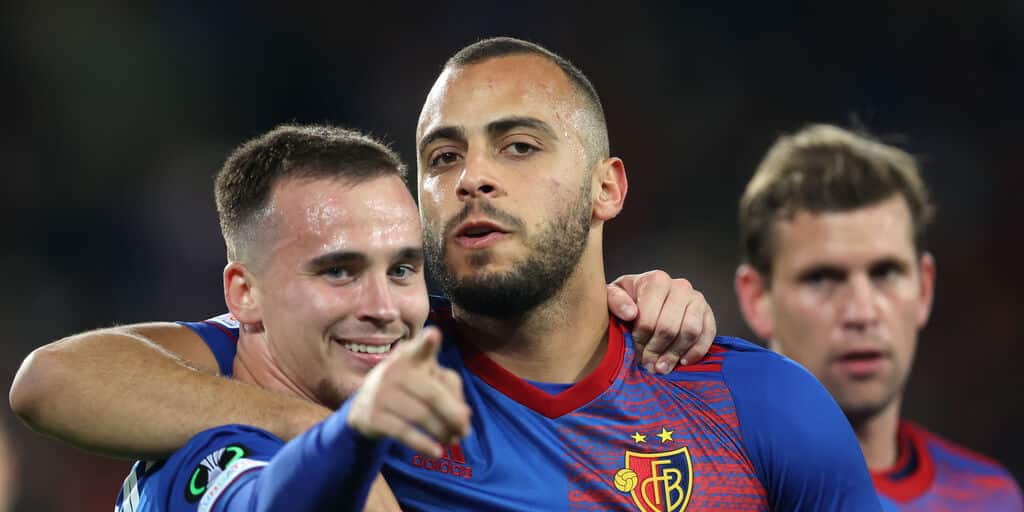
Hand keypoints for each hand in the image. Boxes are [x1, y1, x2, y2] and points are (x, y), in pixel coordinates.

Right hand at [347, 327, 470, 457]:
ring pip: (420, 416)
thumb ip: (449, 389)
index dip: (425, 343)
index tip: (433, 335)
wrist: (363, 409)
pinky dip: (423, 445)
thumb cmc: (406, 390)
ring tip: (453, 441)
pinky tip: (437, 453)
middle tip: (466, 431)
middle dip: (453, 416)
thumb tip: (465, 416)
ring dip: (442, 432)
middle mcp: (392, 371)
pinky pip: (404, 433)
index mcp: (408, 357)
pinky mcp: (372, 416)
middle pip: (432, 395)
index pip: (418, 349)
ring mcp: (379, 393)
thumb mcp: (425, 379)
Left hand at [608, 270, 715, 373]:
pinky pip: (708, 334)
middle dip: (656, 350)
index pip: (649, 318)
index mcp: (656, 280)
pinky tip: (682, 361)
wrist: (643, 296)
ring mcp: (696, 299)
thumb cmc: (627, 298)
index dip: (641, 340)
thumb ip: (614, 300)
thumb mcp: (612, 295)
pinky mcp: (708, 312)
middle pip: (670, 327)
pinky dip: (696, 351)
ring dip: (675, 354)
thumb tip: (630, 313)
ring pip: (690, 331)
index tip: (634, 351)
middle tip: (648, 365)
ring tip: (662, 367)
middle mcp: (680, 286)